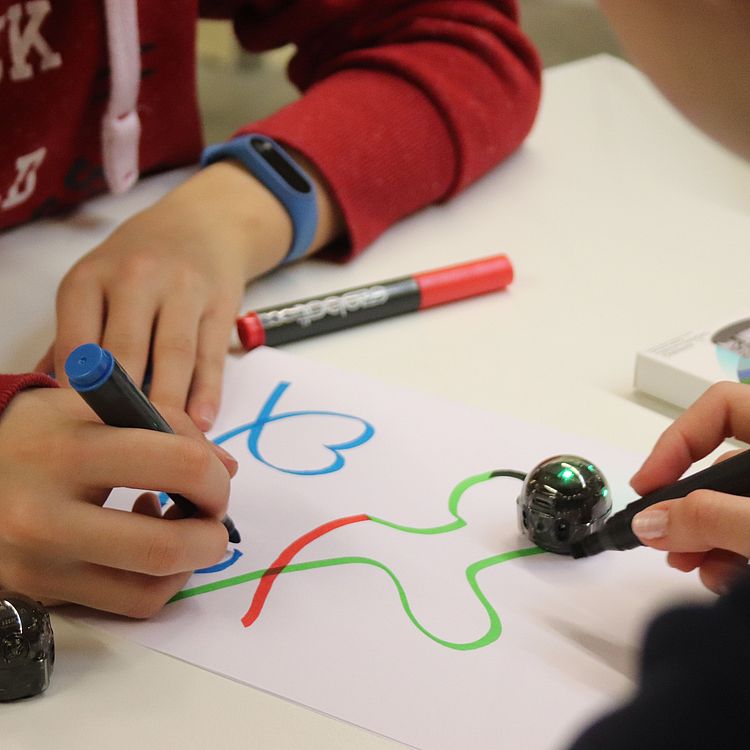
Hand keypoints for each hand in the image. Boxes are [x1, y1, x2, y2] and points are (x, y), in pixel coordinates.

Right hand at [0, 386, 237, 616]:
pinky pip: (126, 605)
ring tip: (178, 529)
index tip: (215, 478)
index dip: (215, 477)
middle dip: (211, 536)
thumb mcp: (97, 405)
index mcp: (69, 451)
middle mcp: (46, 515)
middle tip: (212, 517)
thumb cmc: (40, 431)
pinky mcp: (39, 593)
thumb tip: (226, 469)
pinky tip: (142, 546)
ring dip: (188, 562)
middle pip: (164, 547)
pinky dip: (156, 580)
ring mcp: (39, 564)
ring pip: (149, 589)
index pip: (179, 465)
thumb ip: (168, 424)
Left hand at [44, 162, 292, 429]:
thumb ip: (74, 340)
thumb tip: (47, 402)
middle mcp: (135, 278)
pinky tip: (203, 421)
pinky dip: (207, 391)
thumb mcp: (96, 286)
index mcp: (90, 279)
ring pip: (173, 356)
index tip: (84, 435)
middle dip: (127, 408)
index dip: (80, 396)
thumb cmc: (138, 265)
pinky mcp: (220, 301)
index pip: (79, 346)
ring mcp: (182, 288)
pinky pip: (211, 354)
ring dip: (171, 406)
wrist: (203, 223)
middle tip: (127, 452)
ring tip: (169, 445)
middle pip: (127, 354)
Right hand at [629, 382, 749, 593]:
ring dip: (704, 539)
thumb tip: (649, 523)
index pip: (721, 405)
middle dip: (686, 508)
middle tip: (664, 541)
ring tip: (698, 572)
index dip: (677, 440)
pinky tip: (728, 580)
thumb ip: (707, 521)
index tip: (650, 484)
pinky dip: (733, 554)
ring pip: (734, 505)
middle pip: (721, 466)